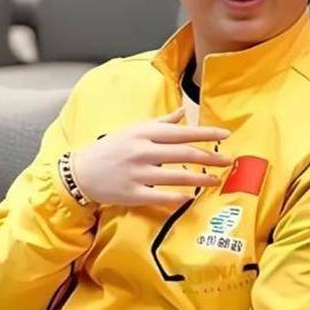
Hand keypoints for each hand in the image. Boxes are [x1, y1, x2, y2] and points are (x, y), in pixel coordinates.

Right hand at [71, 109, 232, 206]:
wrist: (81, 173)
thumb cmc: (109, 149)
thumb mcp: (132, 130)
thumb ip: (160, 123)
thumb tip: (183, 113)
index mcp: (142, 134)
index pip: (181, 132)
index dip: (205, 133)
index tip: (225, 135)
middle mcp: (142, 152)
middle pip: (184, 153)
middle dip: (210, 157)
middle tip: (228, 160)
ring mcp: (137, 174)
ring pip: (177, 176)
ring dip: (201, 178)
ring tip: (215, 180)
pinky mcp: (133, 194)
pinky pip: (162, 196)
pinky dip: (179, 197)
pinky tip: (191, 197)